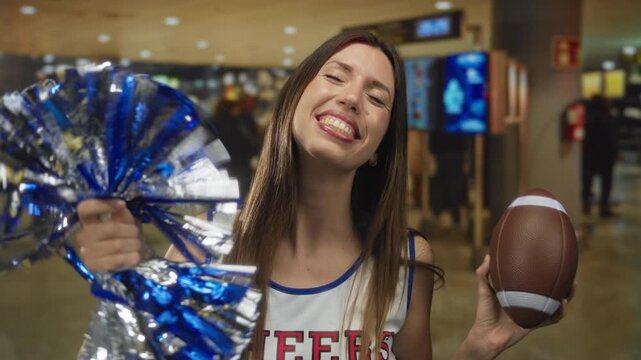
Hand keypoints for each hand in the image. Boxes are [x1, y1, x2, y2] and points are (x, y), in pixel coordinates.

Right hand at [75, 199, 149, 271]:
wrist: (124, 258)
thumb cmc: (124, 234)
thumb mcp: (125, 220)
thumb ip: (122, 213)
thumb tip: (121, 205)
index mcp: (87, 220)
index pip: (85, 208)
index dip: (103, 205)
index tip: (122, 204)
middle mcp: (82, 235)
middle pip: (109, 228)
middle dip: (129, 230)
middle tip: (137, 232)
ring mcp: (86, 252)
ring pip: (116, 245)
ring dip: (133, 243)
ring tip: (138, 244)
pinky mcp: (93, 266)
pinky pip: (117, 260)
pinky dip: (131, 257)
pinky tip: (136, 255)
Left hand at [459, 254, 574, 358]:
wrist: (487, 335)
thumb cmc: (484, 312)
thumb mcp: (483, 290)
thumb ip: (483, 274)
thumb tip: (488, 256)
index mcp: (520, 291)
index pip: (536, 278)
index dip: (545, 268)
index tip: (552, 255)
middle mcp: (530, 300)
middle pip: (552, 289)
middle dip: (563, 279)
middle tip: (570, 268)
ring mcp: (535, 312)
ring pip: (557, 302)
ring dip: (568, 294)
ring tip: (572, 284)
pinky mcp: (536, 323)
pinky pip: (552, 318)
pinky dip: (559, 312)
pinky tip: (562, 303)